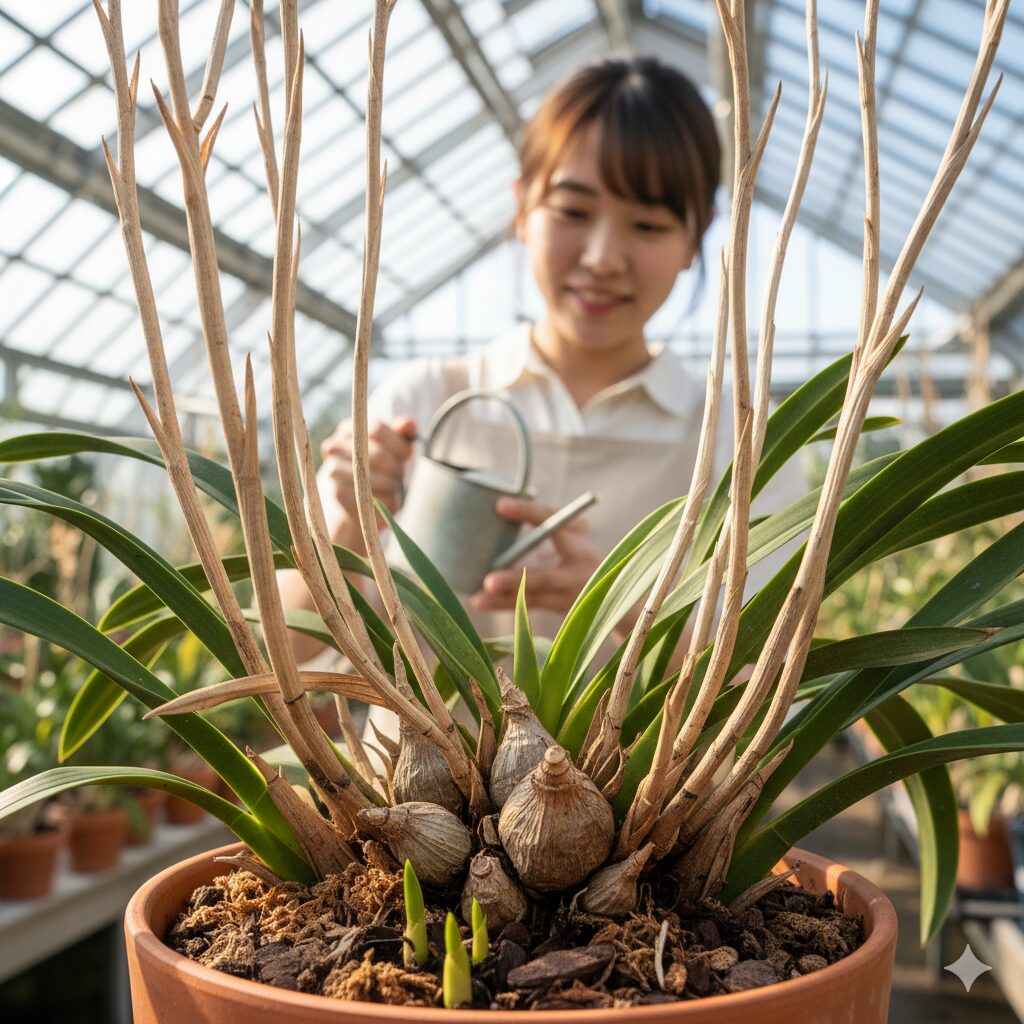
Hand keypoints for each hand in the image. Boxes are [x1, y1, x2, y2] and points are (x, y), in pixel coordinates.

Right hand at [320, 416, 415, 526]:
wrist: (356, 499)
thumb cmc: (379, 467)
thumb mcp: (391, 446)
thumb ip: (401, 433)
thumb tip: (409, 423)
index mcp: (349, 429)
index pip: (377, 429)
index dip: (397, 443)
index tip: (407, 455)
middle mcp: (335, 446)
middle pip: (377, 454)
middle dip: (396, 467)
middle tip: (401, 474)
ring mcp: (333, 469)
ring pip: (373, 476)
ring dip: (391, 484)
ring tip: (395, 487)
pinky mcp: (337, 492)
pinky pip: (368, 496)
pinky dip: (384, 500)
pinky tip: (388, 498)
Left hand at [471, 496, 599, 615]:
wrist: (612, 586)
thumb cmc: (575, 549)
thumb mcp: (568, 533)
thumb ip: (543, 526)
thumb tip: (495, 508)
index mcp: (578, 533)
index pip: (553, 520)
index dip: (528, 512)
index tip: (500, 505)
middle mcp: (580, 564)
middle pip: (546, 576)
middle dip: (517, 578)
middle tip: (489, 579)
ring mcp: (574, 590)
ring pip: (535, 597)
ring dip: (505, 598)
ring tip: (479, 597)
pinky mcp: (564, 605)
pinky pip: (529, 605)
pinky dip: (503, 603)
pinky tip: (482, 602)